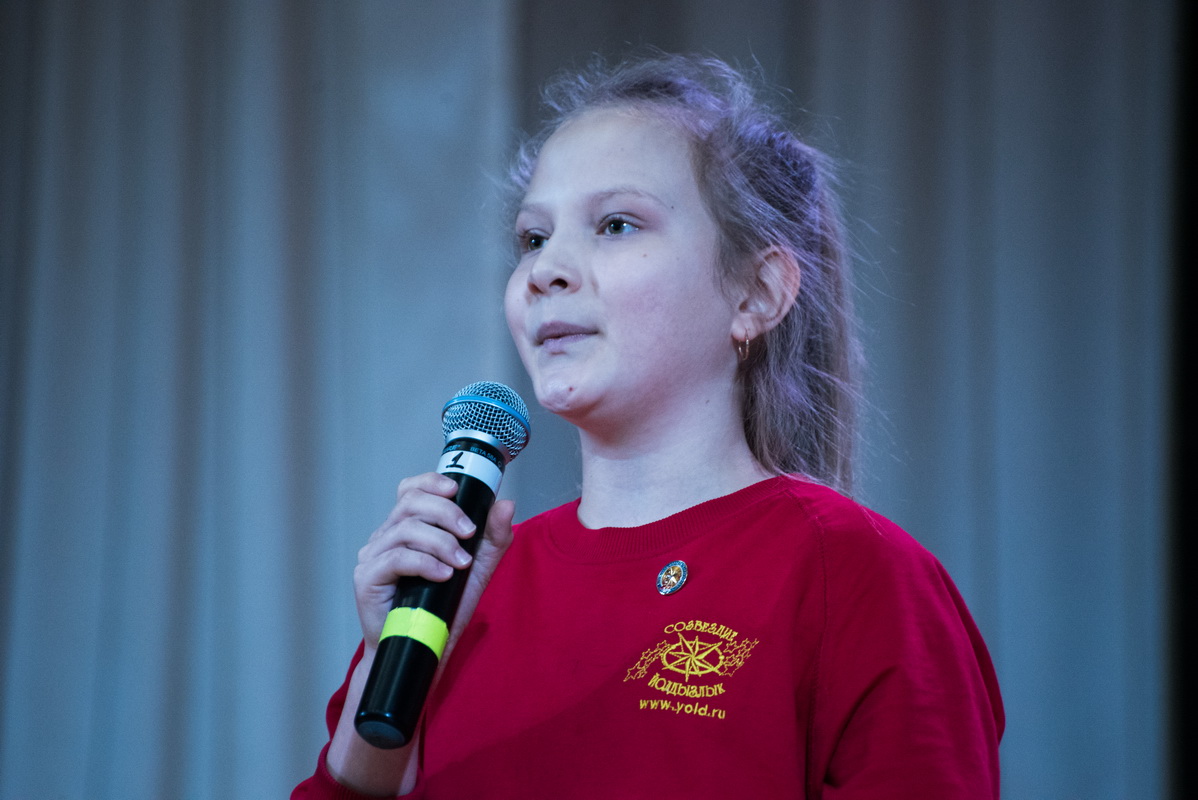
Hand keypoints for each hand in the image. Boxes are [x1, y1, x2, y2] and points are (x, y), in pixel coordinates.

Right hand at [353, 472, 515, 652]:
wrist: (424, 649)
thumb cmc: (443, 608)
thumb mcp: (477, 569)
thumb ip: (492, 537)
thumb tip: (505, 504)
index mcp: (408, 527)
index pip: (411, 489)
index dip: (431, 482)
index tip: (456, 491)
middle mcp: (386, 536)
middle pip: (411, 503)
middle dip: (446, 512)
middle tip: (469, 532)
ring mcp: (373, 556)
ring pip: (406, 529)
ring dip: (441, 542)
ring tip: (460, 563)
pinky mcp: (367, 577)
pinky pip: (396, 558)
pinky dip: (425, 563)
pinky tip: (443, 575)